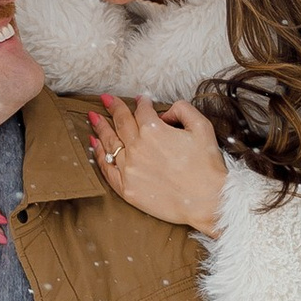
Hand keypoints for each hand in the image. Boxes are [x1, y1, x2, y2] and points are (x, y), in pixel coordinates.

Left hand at [86, 94, 227, 233]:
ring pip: (110, 142)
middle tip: (105, 99)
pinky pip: (107, 168)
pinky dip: (99, 154)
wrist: (207, 201)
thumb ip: (183, 110)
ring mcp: (129, 168)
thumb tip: (165, 112)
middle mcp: (137, 147)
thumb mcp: (202, 126)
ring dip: (100, 127)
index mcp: (154, 130)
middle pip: (120, 122)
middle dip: (113, 107)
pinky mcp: (127, 188)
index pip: (142, 110)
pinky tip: (95, 144)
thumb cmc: (207, 165)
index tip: (142, 100)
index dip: (142, 102)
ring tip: (93, 117)